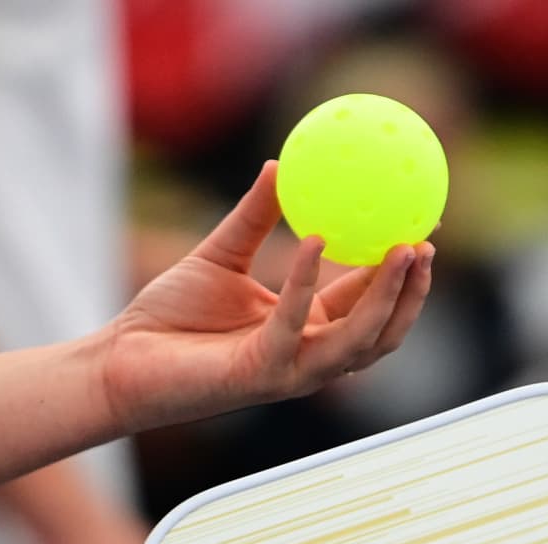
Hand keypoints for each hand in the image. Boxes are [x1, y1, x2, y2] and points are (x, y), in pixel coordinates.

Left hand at [98, 160, 434, 432]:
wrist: (120, 359)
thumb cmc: (167, 316)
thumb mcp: (221, 254)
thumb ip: (256, 215)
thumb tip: (280, 163)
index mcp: (303, 329)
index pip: (366, 303)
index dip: (400, 273)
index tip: (425, 227)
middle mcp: (304, 356)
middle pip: (381, 332)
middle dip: (412, 294)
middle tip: (428, 243)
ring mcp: (287, 371)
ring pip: (358, 342)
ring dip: (387, 297)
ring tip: (405, 248)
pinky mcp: (259, 375)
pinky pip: (295, 325)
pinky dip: (308, 283)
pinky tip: (317, 241)